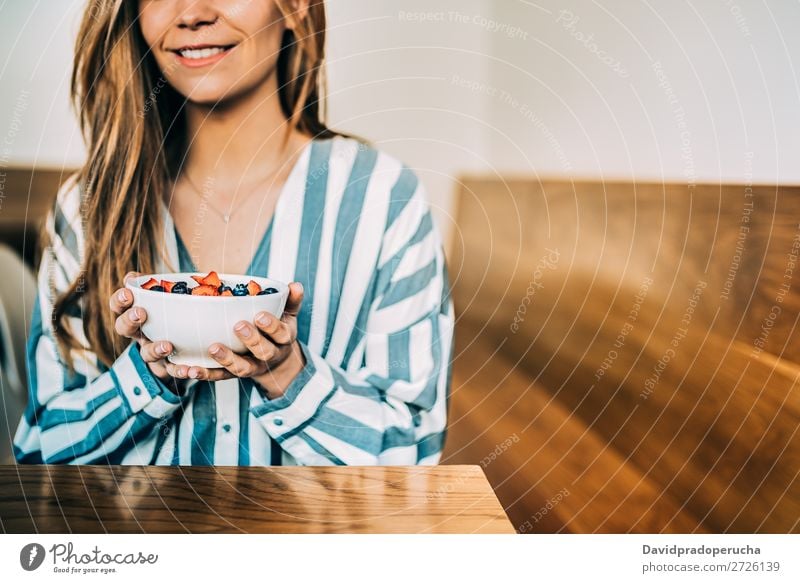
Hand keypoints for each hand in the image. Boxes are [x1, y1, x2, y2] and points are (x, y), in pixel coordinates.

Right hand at [110, 271, 184, 390]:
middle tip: (140, 313)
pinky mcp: (168, 367)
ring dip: (155, 349)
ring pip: (146, 353)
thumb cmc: (173, 314)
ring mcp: (152, 352)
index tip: (128, 292)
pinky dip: (179, 370)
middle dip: (129, 320)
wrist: (187, 345)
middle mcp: (140, 334)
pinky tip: (189, 368)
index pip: (119, 305)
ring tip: (167, 345)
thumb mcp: (167, 296)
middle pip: (124, 329)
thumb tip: (135, 275)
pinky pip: (172, 371)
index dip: (119, 300)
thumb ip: (156, 284)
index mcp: (136, 313)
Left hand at [164, 282, 306, 398]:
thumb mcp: (288, 315)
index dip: (271, 326)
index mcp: (283, 339)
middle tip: (238, 326)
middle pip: (264, 352)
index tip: (259, 315)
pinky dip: (206, 374)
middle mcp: (269, 356)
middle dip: (251, 340)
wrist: (277, 362)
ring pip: (242, 368)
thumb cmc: (278, 331)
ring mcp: (252, 367)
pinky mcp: (233, 375)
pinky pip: (220, 376)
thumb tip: (294, 285)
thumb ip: (291, 301)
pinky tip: (191, 369)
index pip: (281, 334)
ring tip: (213, 348)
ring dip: (227, 359)